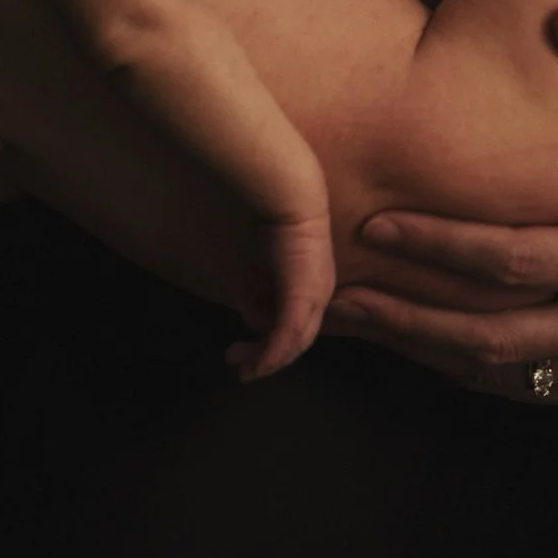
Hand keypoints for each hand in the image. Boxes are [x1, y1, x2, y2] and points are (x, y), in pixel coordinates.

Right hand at [227, 209, 335, 382]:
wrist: (284, 187)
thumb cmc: (269, 209)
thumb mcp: (258, 254)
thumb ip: (256, 280)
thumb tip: (249, 307)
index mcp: (310, 280)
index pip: (293, 322)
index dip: (268, 340)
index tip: (241, 348)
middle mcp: (318, 292)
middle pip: (295, 338)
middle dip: (265, 357)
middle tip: (239, 366)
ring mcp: (314, 294)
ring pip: (294, 342)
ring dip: (267, 360)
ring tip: (244, 370)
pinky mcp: (304, 294)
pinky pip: (290, 333)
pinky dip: (275, 353)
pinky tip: (260, 366)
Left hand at [323, 5, 557, 405]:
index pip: (512, 262)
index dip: (437, 246)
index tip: (375, 223)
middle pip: (491, 338)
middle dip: (406, 319)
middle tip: (334, 294)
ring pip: (502, 374)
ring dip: (423, 353)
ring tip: (353, 324)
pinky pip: (529, 387)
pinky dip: (466, 370)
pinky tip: (411, 345)